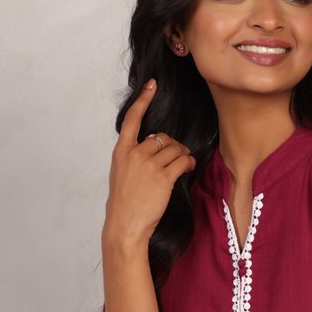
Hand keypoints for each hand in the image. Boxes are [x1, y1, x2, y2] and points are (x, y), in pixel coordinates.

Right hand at [102, 80, 195, 246]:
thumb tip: (153, 144)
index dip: (143, 100)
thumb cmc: (124, 204)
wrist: (125, 225)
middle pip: (162, 138)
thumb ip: (134, 157)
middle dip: (173, 146)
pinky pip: (182, 161)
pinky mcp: (163, 177)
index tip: (152, 85)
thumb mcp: (121, 174)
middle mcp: (134, 154)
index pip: (132, 119)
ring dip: (183, 155)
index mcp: (121, 151)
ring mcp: (148, 165)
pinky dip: (189, 163)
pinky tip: (189, 167)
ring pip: (175, 149)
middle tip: (178, 157)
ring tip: (184, 164)